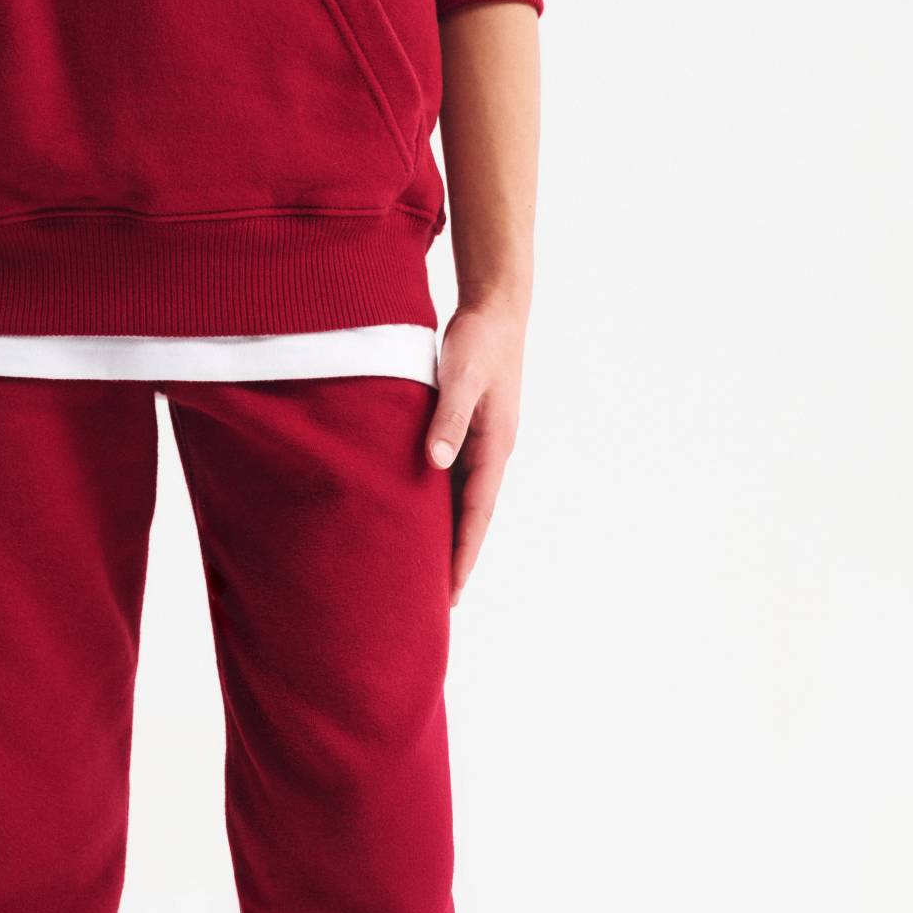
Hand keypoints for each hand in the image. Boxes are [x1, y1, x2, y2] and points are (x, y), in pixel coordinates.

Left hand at [425, 304, 526, 604]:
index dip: (463, 554)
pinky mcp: (465, 433)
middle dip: (455, 560)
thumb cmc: (478, 340)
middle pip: (470, 519)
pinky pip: (450, 481)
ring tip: (424, 575)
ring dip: (445, 538)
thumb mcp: (462, 376)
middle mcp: (489, 453)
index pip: (477, 515)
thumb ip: (448, 418)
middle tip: (436, 604)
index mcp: (494, 448)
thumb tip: (436, 463)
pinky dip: (437, 508)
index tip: (452, 592)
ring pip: (459, 503)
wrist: (494, 307)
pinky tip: (417, 524)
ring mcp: (478, 445)